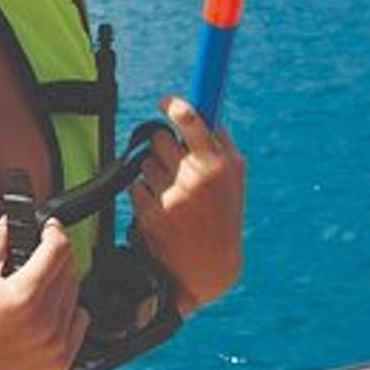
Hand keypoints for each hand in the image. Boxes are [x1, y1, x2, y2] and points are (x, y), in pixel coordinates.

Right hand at [0, 212, 91, 369]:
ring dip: (58, 284)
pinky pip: (78, 322)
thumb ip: (0, 236)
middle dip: (53, 256)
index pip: (59, 249)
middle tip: (29, 260)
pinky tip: (40, 313)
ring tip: (28, 290)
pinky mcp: (59, 362)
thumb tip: (19, 219)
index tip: (47, 228)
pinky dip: (65, 311)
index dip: (53, 231)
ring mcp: (55, 346)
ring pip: (75, 295)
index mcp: (24, 297)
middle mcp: (45, 324)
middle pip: (70, 270)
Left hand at [131, 97, 244, 314]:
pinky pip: (135, 185)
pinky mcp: (148, 212)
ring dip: (154, 171)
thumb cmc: (223, 217)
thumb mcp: (234, 181)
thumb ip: (222, 147)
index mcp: (218, 166)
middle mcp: (193, 178)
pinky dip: (144, 192)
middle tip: (175, 160)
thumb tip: (206, 115)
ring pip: (145, 161)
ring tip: (173, 192)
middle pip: (160, 138)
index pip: (192, 121)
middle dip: (164, 146)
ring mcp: (169, 196)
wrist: (206, 267)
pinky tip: (162, 207)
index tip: (165, 102)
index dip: (174, 106)